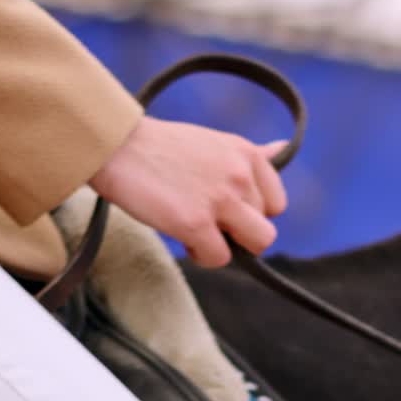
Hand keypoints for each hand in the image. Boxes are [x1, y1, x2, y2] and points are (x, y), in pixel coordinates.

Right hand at [88, 116, 286, 266]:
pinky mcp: (197, 223)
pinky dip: (203, 257)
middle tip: (209, 225)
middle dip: (238, 234)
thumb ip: (251, 154)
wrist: (118, 147)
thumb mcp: (214, 142)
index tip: (226, 211)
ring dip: (227, 247)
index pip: (276, 204)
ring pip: (255, 245)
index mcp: (246, 154)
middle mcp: (240, 175)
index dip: (251, 214)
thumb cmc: (160, 147)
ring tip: (199, 234)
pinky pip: (220, 258)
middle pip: (265, 229)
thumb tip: (283, 148)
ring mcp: (221, 200)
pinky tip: (184, 240)